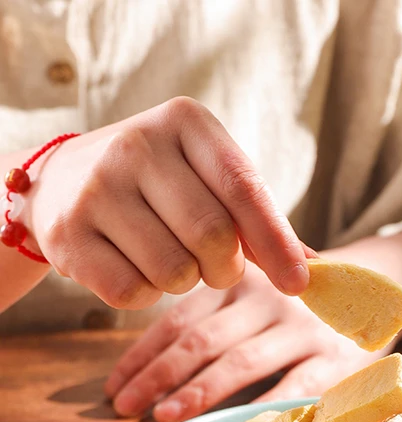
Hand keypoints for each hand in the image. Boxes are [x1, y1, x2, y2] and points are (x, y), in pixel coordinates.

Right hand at [24, 97, 309, 308]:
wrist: (64, 182)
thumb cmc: (162, 187)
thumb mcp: (210, 182)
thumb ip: (260, 223)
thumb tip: (315, 271)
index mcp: (185, 123)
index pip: (244, 188)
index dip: (276, 243)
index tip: (299, 285)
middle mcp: (136, 145)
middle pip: (213, 237)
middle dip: (225, 269)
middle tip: (215, 267)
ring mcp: (95, 187)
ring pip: (174, 272)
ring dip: (184, 282)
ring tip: (169, 258)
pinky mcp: (67, 234)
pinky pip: (132, 294)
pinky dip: (145, 295)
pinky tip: (133, 267)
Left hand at [104, 261, 384, 421]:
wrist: (380, 286)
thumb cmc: (302, 303)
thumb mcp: (259, 293)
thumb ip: (218, 316)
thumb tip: (153, 369)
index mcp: (240, 279)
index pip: (180, 317)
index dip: (144, 353)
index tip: (116, 385)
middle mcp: (269, 296)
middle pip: (203, 339)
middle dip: (159, 376)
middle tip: (126, 406)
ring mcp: (303, 326)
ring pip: (240, 362)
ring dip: (197, 393)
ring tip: (162, 417)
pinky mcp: (334, 357)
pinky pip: (290, 388)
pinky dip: (258, 411)